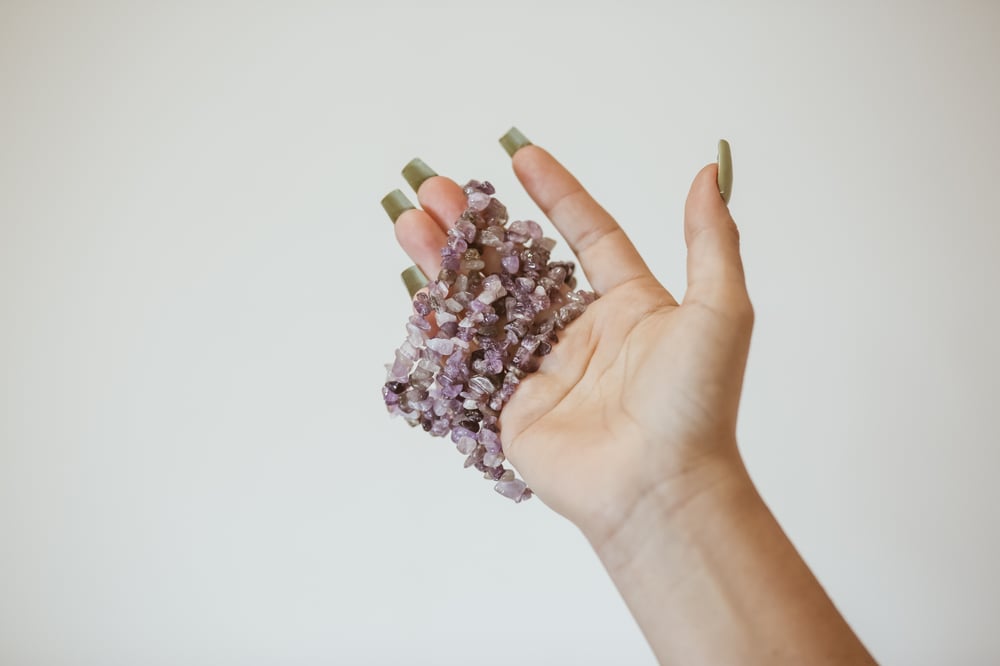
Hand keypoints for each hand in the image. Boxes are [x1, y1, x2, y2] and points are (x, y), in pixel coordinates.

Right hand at [389, 133, 752, 547]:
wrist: (660, 489)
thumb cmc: (697, 404)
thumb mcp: (721, 310)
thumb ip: (711, 241)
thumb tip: (708, 174)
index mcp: (631, 307)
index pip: (589, 236)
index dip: (557, 196)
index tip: (522, 156)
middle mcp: (583, 334)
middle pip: (521, 265)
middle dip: (479, 225)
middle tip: (439, 188)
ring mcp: (544, 369)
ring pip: (487, 302)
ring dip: (448, 260)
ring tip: (411, 218)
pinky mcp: (511, 406)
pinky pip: (472, 355)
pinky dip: (442, 320)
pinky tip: (414, 284)